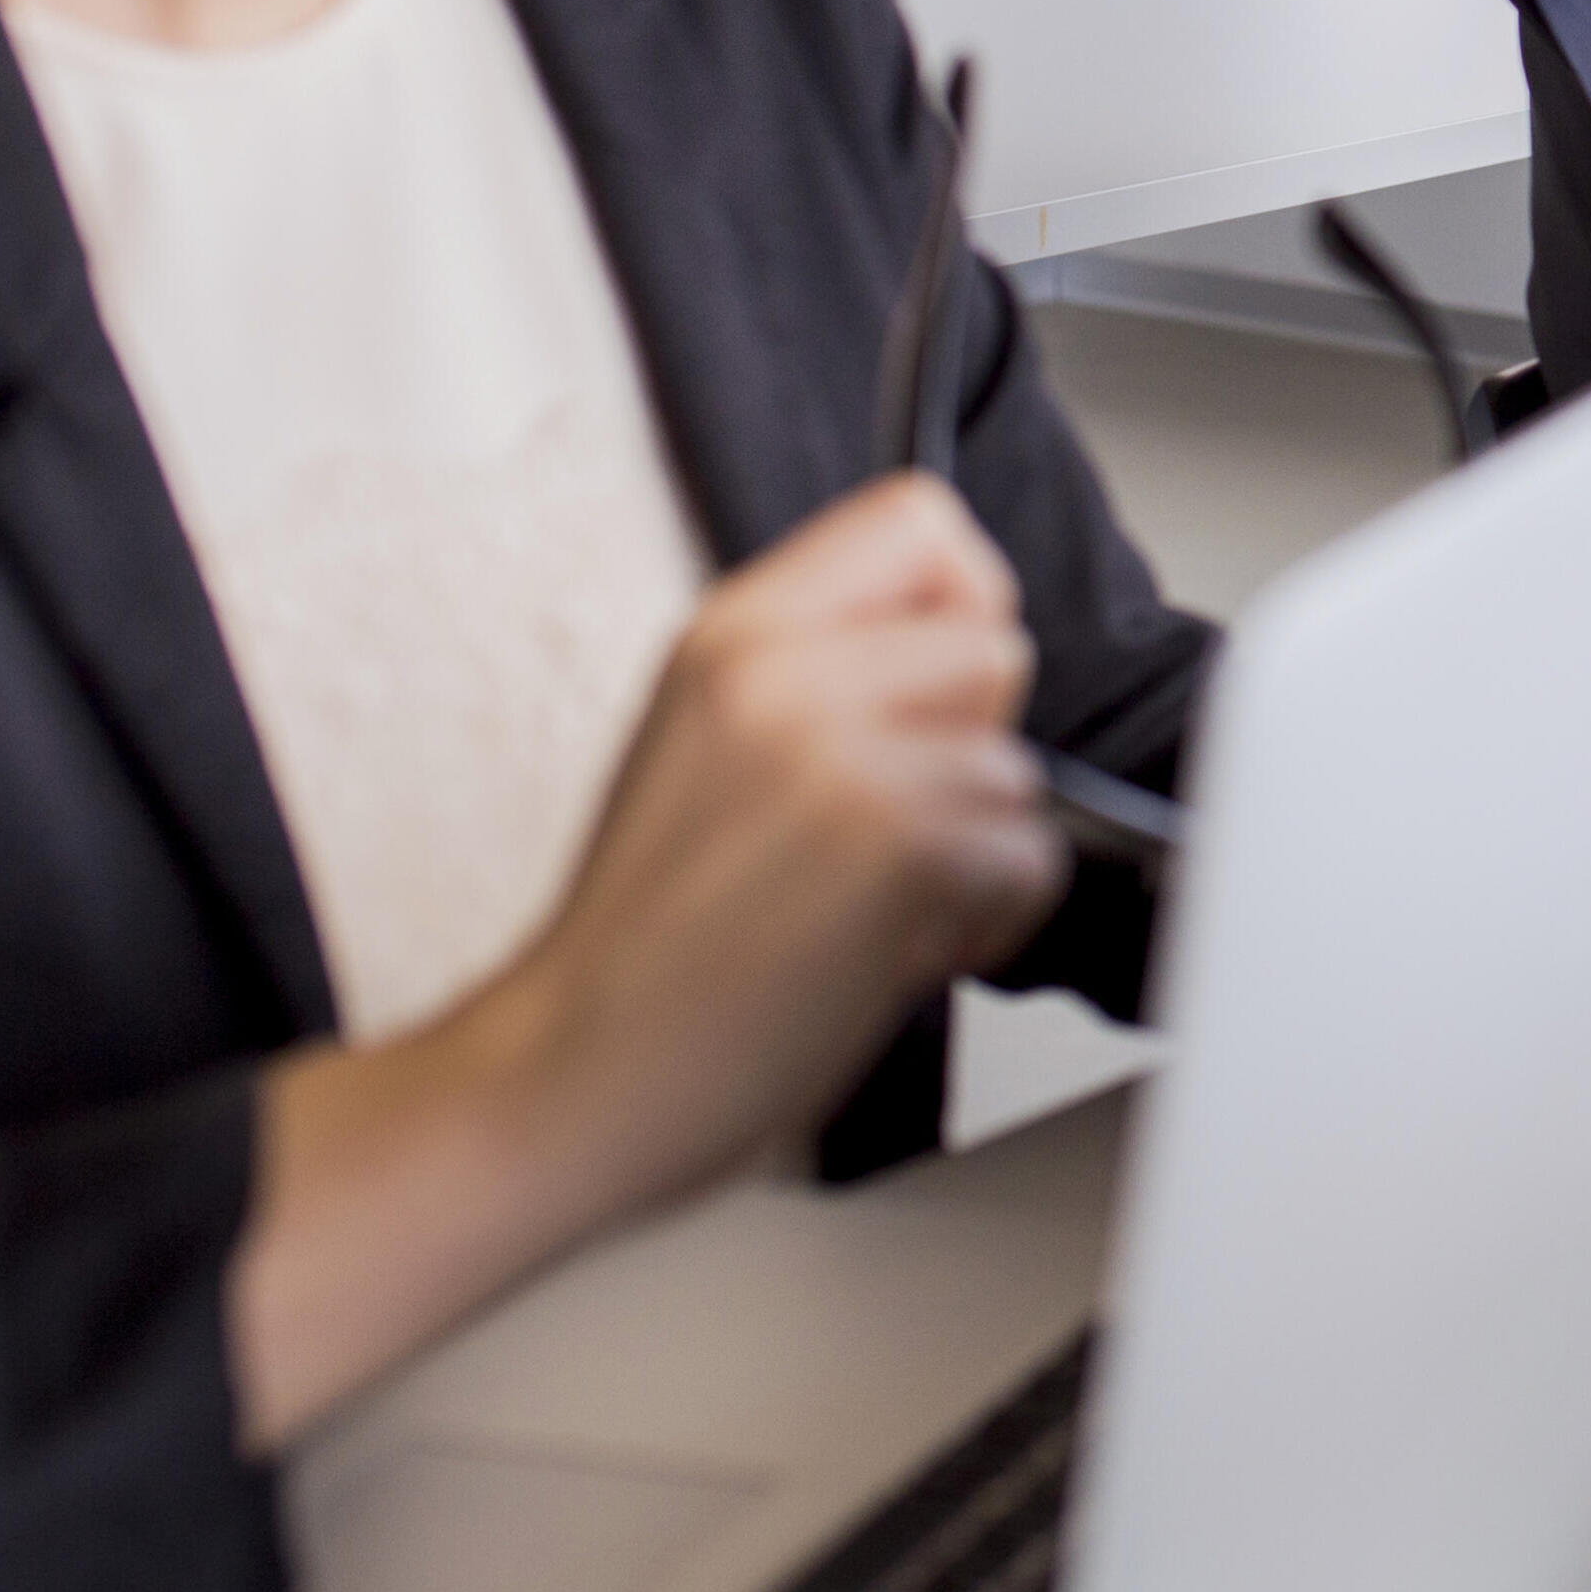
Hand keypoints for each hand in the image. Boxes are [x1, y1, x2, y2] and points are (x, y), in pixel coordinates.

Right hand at [235, 476, 1061, 1443]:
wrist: (562, 1073)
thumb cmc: (640, 939)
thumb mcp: (706, 740)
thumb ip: (820, 672)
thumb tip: (967, 640)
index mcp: (732, 632)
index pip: (920, 518)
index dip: (960, 603)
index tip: (929, 689)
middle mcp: (782, 673)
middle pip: (997, 644)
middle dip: (968, 747)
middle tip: (881, 825)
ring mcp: (839, 755)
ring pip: (1016, 770)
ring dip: (971, 853)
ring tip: (866, 904)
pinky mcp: (894, 846)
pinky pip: (1027, 860)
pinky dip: (984, 922)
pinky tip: (886, 952)